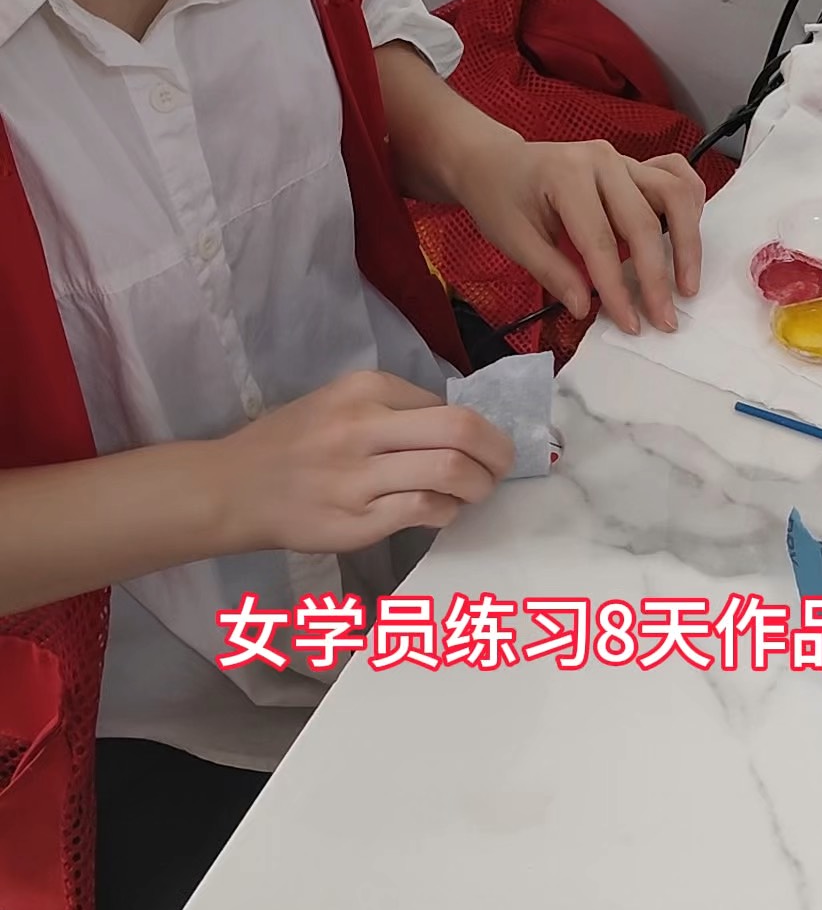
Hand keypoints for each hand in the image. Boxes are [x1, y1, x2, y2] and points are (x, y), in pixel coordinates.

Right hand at [212, 371, 513, 554]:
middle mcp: (363, 426)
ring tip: (477, 492)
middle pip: (461, 430)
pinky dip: (447, 511)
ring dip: (479, 486)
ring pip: (450, 471)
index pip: (446, 404)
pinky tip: (442, 511)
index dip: (479, 428)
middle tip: (502, 468)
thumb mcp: (337, 403)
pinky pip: (425, 509)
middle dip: (498, 452)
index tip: (485, 445)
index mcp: (364, 389)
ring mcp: (359, 475)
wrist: (232, 487)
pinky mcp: (357, 519)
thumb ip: (392, 410)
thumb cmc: (289, 445)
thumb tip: (459, 429)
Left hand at [455, 135, 706, 334]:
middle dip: (657, 276)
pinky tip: (689, 237)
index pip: (600, 242)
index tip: (630, 325)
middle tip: (665, 319)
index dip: (617, 288)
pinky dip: (691, 203)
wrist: (492, 161)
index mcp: (567, 177)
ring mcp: (623, 158)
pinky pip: (675, 176)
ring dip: (687, 242)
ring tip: (687, 284)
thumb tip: (586, 308)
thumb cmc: (499, 199)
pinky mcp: (634, 164)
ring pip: (674, 194)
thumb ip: (551, 272)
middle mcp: (603, 161)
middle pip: (644, 222)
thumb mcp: (512, 239)